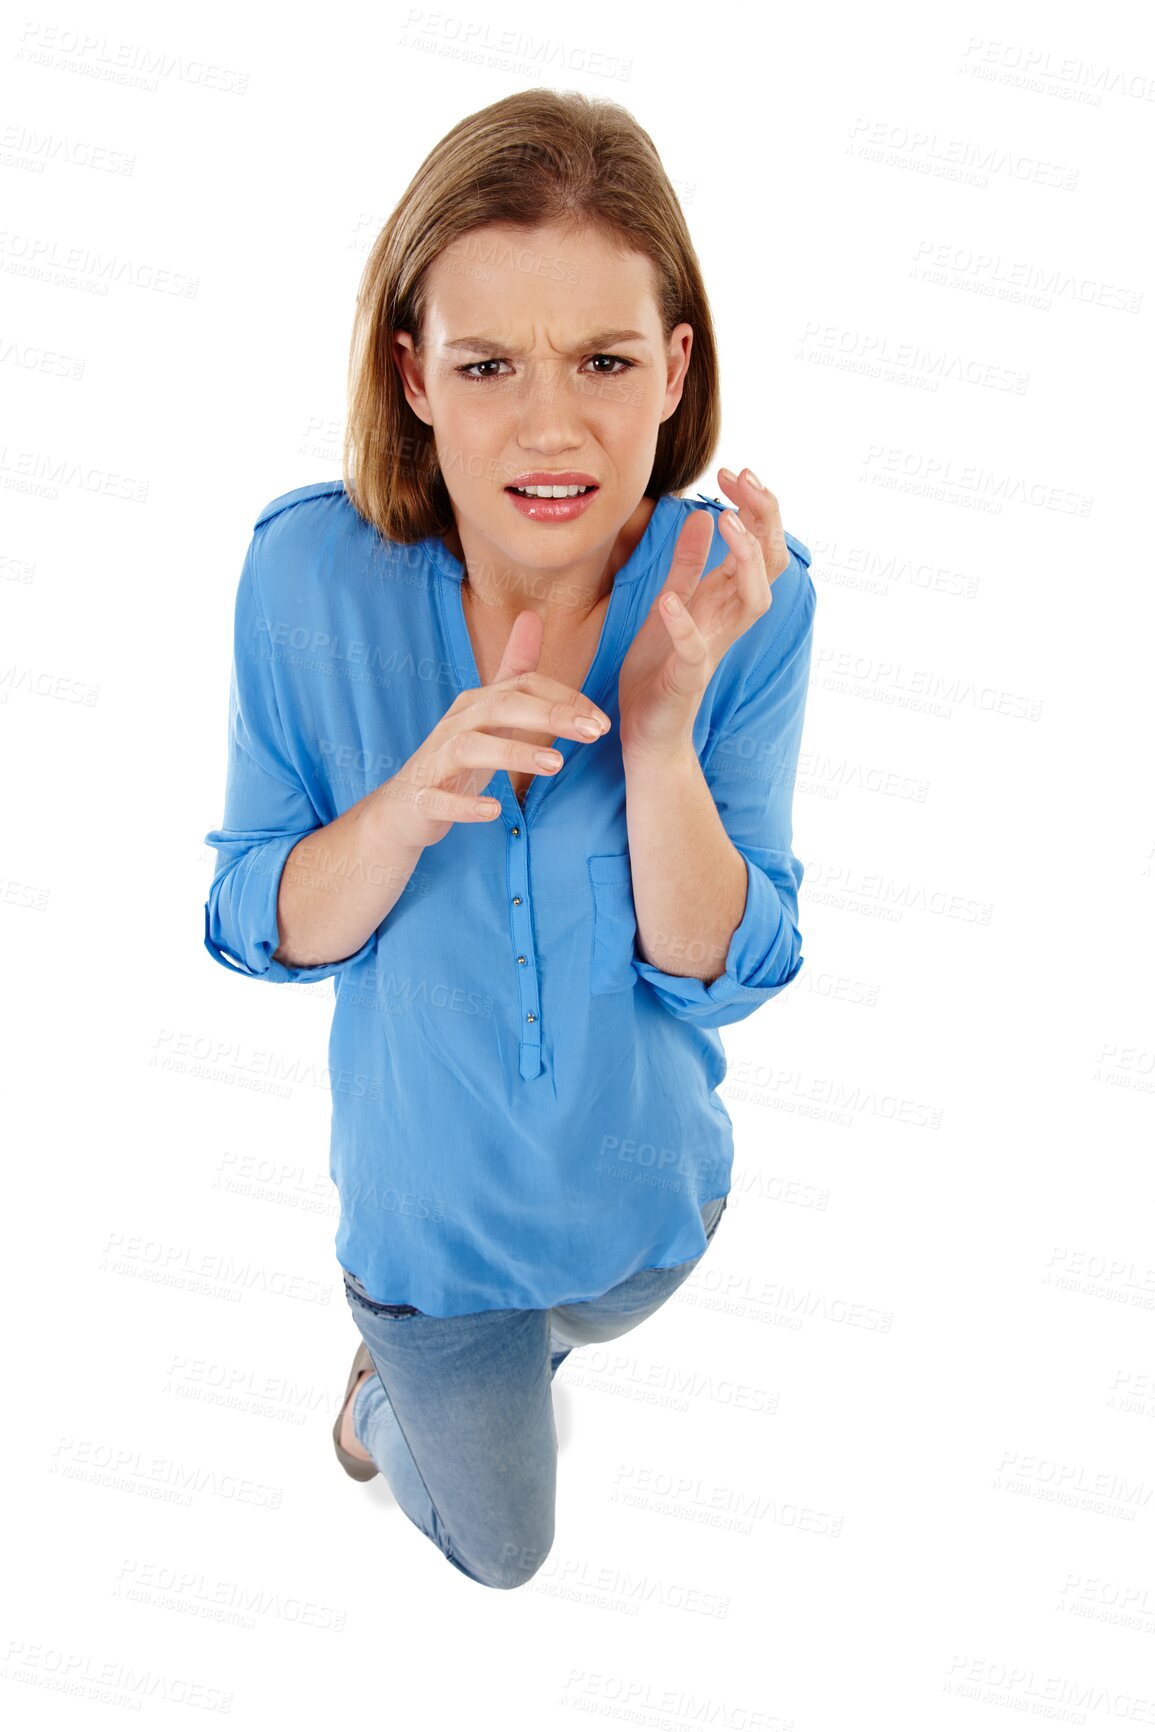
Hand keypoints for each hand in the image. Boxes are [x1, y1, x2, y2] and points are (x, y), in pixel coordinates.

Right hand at [376, 608, 611, 846]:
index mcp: (475, 703)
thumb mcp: (487, 712)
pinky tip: (494, 811)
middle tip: (593, 732)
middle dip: (548, 715)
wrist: (405, 806)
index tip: (601, 721)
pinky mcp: (422, 799)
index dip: (564, 698)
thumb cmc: (454, 757)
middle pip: (499, 706)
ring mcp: (434, 761)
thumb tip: (532, 616)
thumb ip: (512, 670)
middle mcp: (454, 724)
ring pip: (468, 747)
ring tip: (555, 764)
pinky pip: (440, 800)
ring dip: (512, 754)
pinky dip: (466, 805)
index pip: (523, 685)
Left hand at [617, 467, 789, 760]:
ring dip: (745, 559)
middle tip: (743, 478)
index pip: (760, 543)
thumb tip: (704, 515)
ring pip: (754, 601)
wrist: (646, 730)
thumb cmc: (659, 669)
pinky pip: (695, 649)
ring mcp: (713, 648)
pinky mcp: (688, 678)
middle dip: (764, 517)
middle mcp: (728, 620)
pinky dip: (685, 623)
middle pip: (771, 562)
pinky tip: (670, 599)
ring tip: (727, 522)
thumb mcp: (672, 602)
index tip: (735, 470)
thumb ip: (690, 564)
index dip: (755, 505)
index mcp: (724, 600)